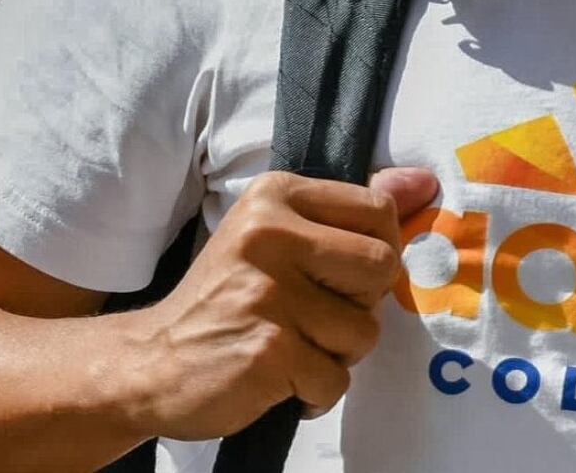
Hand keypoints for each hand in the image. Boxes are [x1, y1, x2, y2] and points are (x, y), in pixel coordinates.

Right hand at [120, 166, 437, 441]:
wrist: (150, 363)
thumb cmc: (228, 297)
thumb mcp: (278, 236)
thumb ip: (350, 212)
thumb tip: (424, 184)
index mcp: (275, 194)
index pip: (378, 211)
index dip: (375, 252)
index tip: (341, 274)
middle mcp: (269, 233)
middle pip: (381, 267)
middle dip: (360, 304)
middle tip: (314, 315)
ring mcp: (268, 292)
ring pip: (365, 330)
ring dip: (337, 353)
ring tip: (291, 345)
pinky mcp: (269, 349)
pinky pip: (336, 379)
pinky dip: (315, 391)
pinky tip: (279, 377)